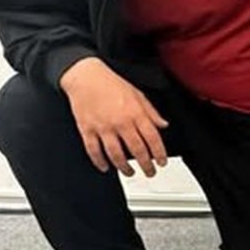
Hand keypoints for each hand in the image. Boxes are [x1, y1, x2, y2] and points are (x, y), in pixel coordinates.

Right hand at [59, 57, 168, 176]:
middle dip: (146, 165)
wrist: (86, 77)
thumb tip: (163, 125)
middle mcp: (121, 122)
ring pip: (116, 154)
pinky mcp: (87, 130)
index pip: (153, 138)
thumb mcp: (138, 94)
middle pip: (137, 150)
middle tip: (150, 172)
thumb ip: (151, 112)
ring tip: (130, 172)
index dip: (159, 154)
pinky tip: (105, 167)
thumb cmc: (112, 83)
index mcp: (135, 113)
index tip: (162, 162)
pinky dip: (100, 162)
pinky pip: (94, 151)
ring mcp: (103, 128)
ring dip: (124, 168)